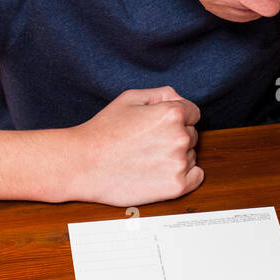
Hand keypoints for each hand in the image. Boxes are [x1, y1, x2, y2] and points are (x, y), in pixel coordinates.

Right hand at [68, 86, 202, 205]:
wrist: (83, 164)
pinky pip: (196, 177)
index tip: (159, 127)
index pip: (193, 112)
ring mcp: (179, 163)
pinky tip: (163, 173)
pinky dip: (185, 175)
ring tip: (147, 159)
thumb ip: (162, 93)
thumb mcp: (130, 98)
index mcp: (172, 113)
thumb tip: (180, 99)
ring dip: (176, 157)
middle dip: (175, 137)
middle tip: (147, 143)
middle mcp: (180, 136)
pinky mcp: (176, 186)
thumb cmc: (103, 131)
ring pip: (190, 156)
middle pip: (192, 135)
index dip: (176, 118)